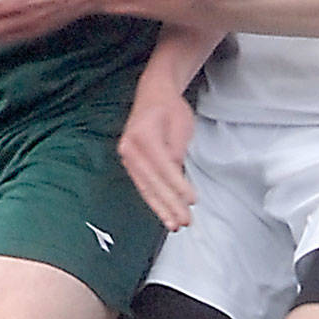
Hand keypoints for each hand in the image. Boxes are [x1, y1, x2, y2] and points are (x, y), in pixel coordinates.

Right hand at [118, 87, 196, 230]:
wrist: (153, 95)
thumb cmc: (170, 108)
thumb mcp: (181, 126)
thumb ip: (177, 151)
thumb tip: (176, 175)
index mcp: (143, 135)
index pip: (163, 166)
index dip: (178, 185)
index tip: (192, 200)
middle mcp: (130, 147)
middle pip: (152, 181)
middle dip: (170, 204)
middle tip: (184, 221)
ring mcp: (127, 156)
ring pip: (146, 188)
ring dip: (161, 209)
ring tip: (175, 224)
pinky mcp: (130, 164)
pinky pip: (143, 186)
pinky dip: (155, 201)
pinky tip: (164, 214)